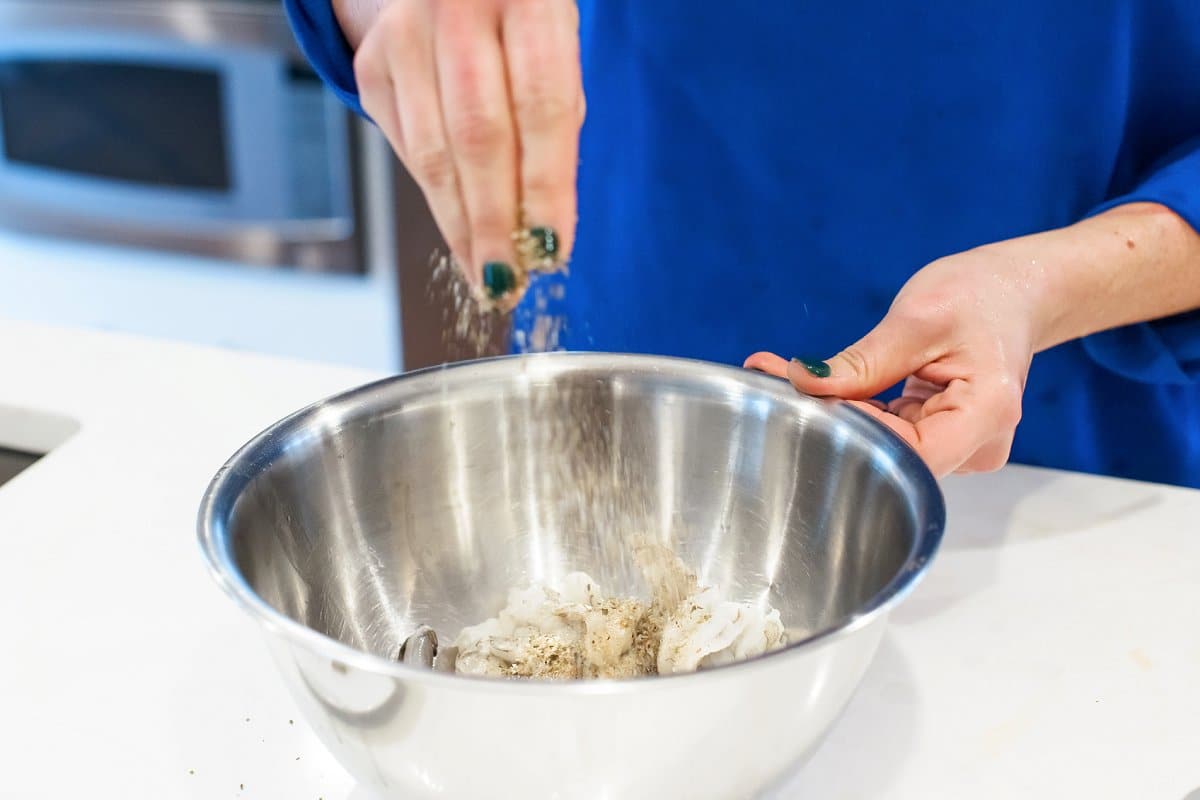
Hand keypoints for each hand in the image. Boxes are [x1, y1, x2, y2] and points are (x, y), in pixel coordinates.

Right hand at [341, 0, 584, 303]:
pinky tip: (459, 225)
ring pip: (433, 154)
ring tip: (486, 274)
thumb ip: (554, 118)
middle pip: (477, 139)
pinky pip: (406, 147)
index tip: (551, 250)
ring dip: (461, 226)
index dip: (546, 188)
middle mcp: (457, 9)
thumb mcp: (557, 42)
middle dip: (494, 224)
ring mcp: (404, 35)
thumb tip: (540, 225)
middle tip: (509, 282)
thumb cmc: (522, 14)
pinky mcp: (372, 62)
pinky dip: (437, 194)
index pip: (541, 108)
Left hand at [747, 203, 1199, 476]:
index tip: (795, 397)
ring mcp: (959, 446)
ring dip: (836, 411)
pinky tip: (820, 385)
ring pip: (883, 444)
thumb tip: (804, 383)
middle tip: (771, 375)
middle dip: (829, 417)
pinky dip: (854, 408)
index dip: (847, 431)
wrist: (1018, 291)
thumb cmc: (983, 295)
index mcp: (983, 416)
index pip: (902, 452)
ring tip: (783, 374)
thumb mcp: (918, 318)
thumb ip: (863, 362)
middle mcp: (977, 446)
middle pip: (889, 452)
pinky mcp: (940, 436)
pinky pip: (888, 431)